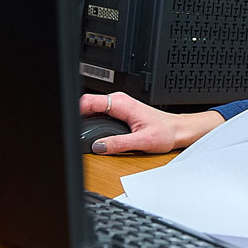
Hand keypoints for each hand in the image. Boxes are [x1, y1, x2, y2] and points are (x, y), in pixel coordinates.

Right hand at [79, 91, 223, 154]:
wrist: (177, 130)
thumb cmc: (166, 132)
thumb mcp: (142, 141)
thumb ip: (118, 144)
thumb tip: (99, 146)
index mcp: (121, 103)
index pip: (88, 101)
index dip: (75, 111)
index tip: (70, 123)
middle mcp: (119, 101)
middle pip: (87, 105)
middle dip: (78, 117)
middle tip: (72, 132)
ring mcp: (118, 106)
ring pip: (92, 110)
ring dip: (85, 120)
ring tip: (81, 133)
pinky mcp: (119, 112)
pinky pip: (100, 114)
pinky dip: (93, 122)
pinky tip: (93, 132)